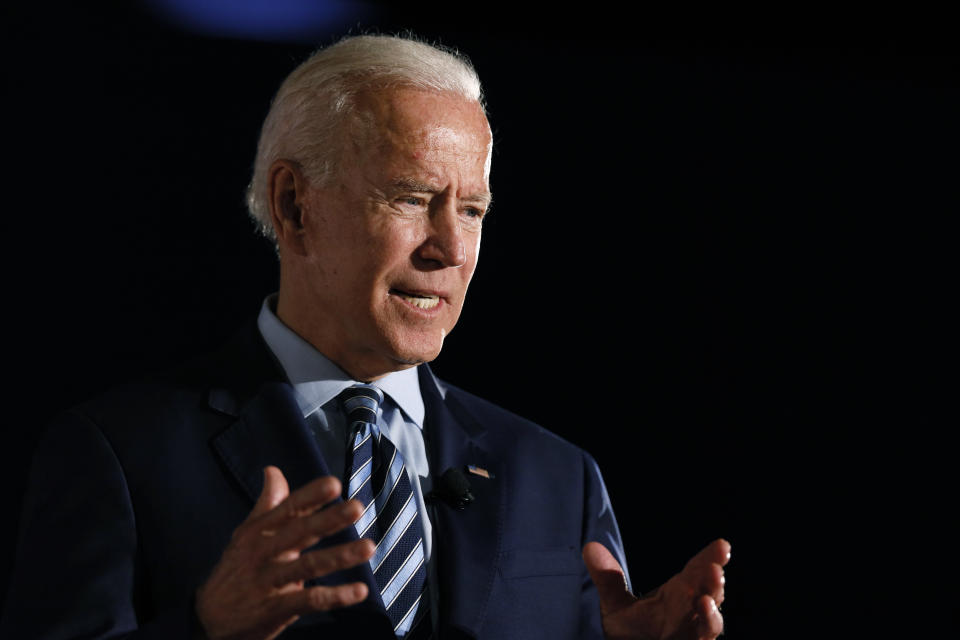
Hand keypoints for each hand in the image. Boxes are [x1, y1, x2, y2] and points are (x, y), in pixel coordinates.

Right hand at [195, 466, 374, 639]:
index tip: (333, 484)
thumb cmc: (236, 570)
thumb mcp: (246, 535)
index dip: (310, 496)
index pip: (288, 509)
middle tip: (356, 507)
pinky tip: (359, 590)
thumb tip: (273, 470)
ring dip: (339, 556)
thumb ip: (268, 504)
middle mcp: (264, 552)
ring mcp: (269, 581)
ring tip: (369, 547)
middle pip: (300, 532)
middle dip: (328, 519)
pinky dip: (335, 596)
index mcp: (259, 531)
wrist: (206, 620)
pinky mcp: (274, 609)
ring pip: (308, 565)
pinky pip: (309, 601)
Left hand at [583, 539, 729, 639]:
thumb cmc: (629, 631)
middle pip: (707, 595)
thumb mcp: (615, 604)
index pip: (697, 572)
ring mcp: (690, 636)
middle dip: (712, 583)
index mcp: (679, 594)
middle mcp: (689, 613)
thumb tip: (588, 547)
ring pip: (708, 625)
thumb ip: (607, 579)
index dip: (710, 558)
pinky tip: (698, 638)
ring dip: (710, 615)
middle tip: (715, 569)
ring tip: (705, 600)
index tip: (722, 545)